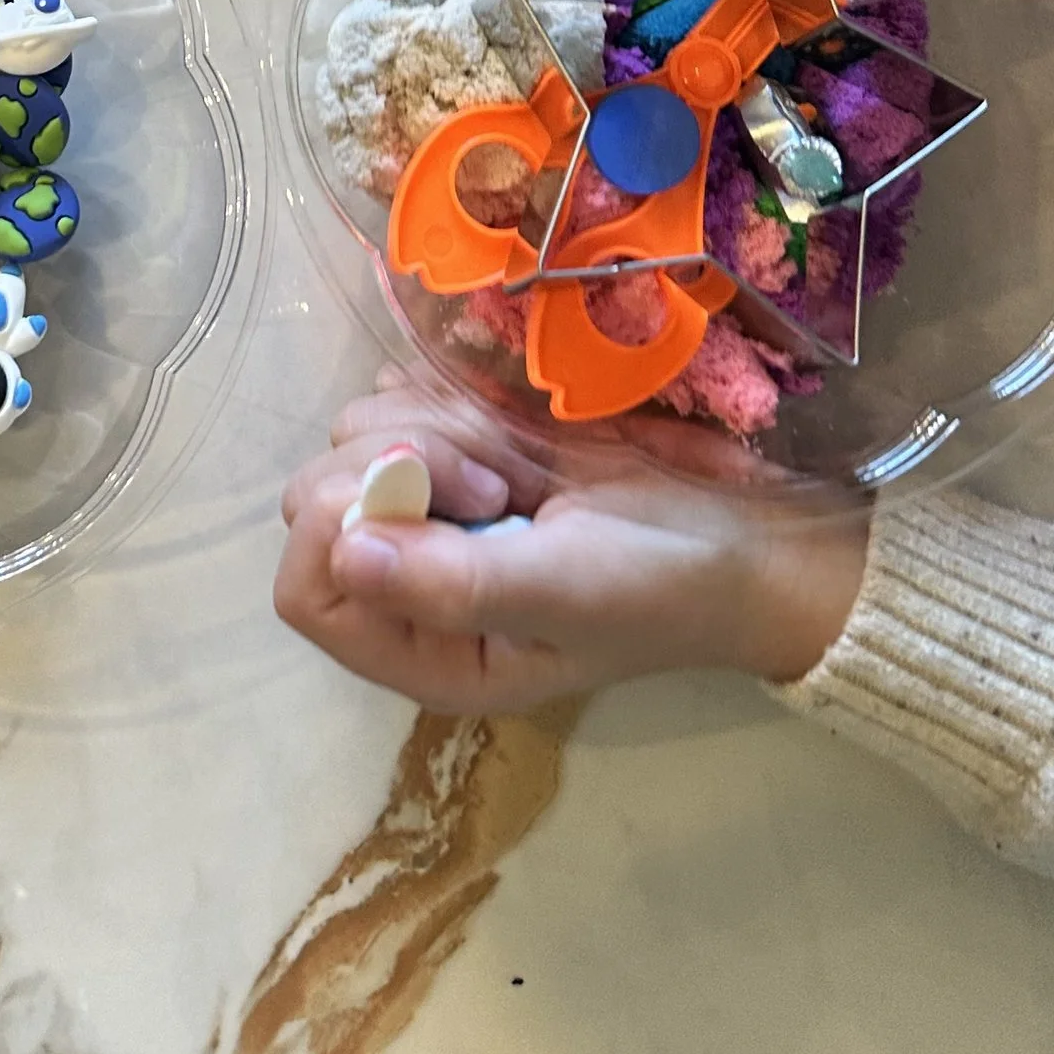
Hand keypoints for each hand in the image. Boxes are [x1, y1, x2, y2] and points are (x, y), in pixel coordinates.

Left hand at [275, 374, 868, 713]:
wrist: (747, 538)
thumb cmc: (661, 583)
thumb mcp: (567, 591)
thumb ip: (455, 581)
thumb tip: (344, 552)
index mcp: (422, 652)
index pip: (307, 588)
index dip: (346, 527)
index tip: (434, 499)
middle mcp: (410, 587)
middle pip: (319, 499)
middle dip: (400, 468)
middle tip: (495, 486)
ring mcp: (431, 514)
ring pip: (360, 437)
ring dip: (434, 431)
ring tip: (515, 468)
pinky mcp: (458, 453)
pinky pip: (402, 401)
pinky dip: (446, 402)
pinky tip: (511, 434)